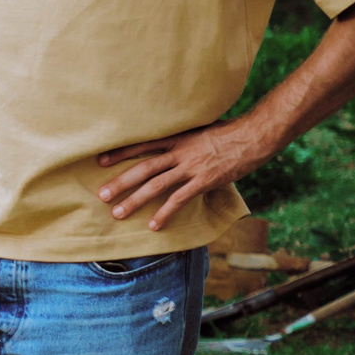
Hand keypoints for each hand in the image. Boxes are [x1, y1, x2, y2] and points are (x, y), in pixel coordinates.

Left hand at [96, 120, 269, 229]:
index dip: (120, 153)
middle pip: (143, 168)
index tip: (100, 161)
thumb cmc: (230, 131)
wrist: (255, 135)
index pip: (142, 145)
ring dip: (135, 201)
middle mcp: (180, 152)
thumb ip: (184, 138)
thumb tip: (173, 143)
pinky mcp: (204, 181)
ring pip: (156, 186)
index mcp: (177, 138)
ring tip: (118, 213)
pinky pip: (179, 199)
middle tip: (101, 196)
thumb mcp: (201, 129)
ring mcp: (191, 167)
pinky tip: (153, 225)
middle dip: (120, 182)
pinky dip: (165, 213)